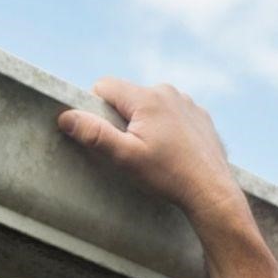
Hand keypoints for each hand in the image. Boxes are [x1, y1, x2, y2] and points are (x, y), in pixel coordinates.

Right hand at [58, 78, 246, 223]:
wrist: (212, 191)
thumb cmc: (168, 175)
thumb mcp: (125, 157)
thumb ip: (95, 134)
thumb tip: (66, 116)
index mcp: (147, 98)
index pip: (104, 86)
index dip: (96, 108)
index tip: (105, 133)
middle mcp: (168, 92)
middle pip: (128, 96)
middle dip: (122, 117)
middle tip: (132, 148)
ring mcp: (187, 102)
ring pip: (150, 105)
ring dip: (145, 122)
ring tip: (155, 152)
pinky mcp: (200, 116)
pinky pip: (172, 113)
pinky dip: (166, 127)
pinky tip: (173, 151)